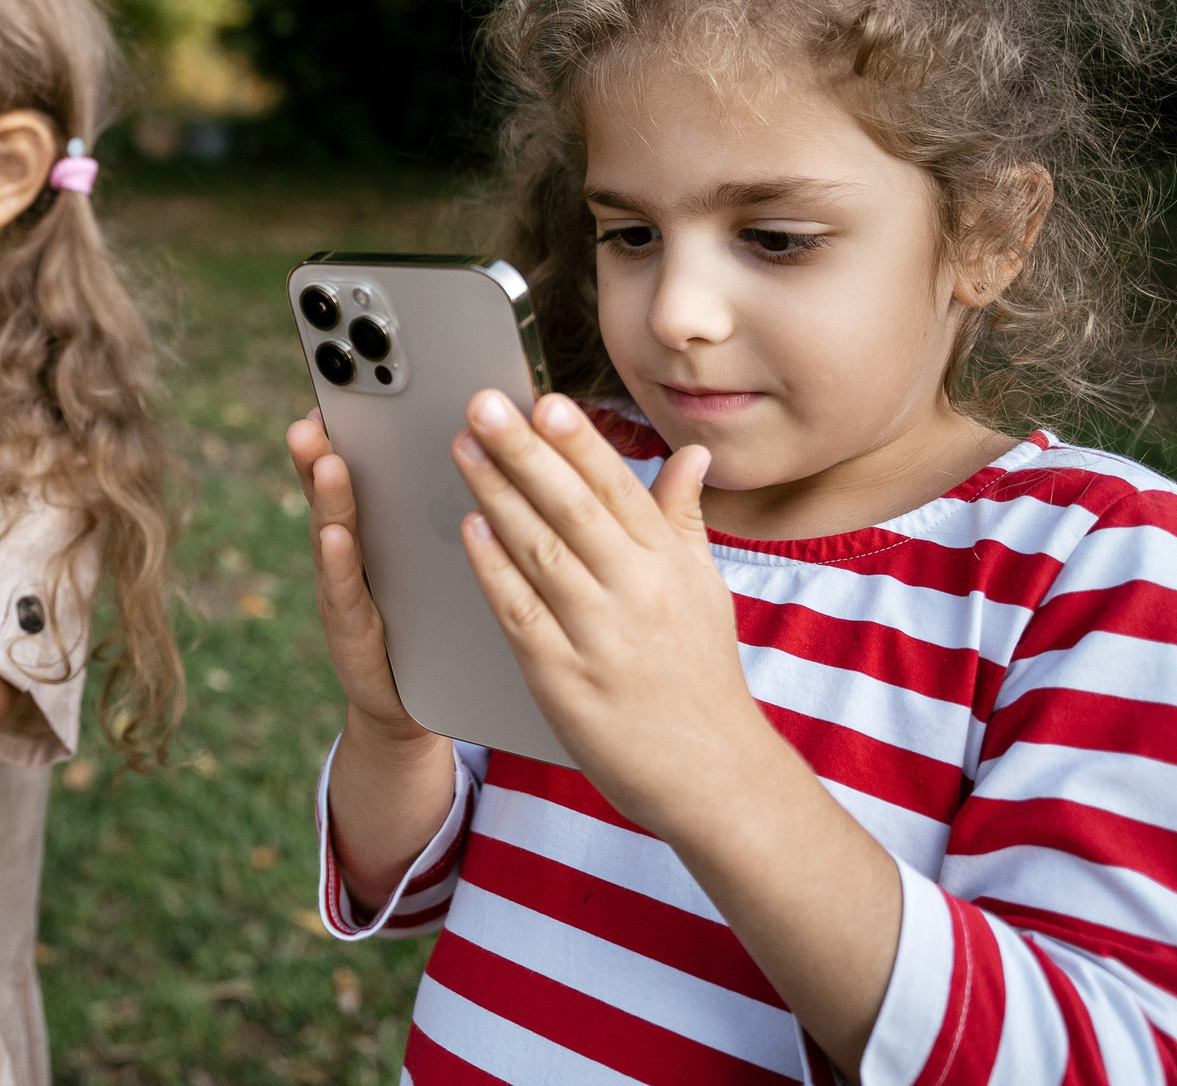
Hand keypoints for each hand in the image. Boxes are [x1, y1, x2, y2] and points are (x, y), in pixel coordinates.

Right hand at [288, 410, 456, 913]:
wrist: (434, 706)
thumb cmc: (456, 616)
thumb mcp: (475, 548)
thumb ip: (490, 492)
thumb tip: (533, 429)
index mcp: (398, 517)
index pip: (383, 457)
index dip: (369, 413)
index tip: (358, 361)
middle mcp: (364, 543)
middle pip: (344, 481)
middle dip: (328, 438)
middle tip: (322, 397)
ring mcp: (351, 586)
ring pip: (336, 528)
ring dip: (326, 490)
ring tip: (327, 453)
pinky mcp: (353, 632)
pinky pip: (346, 593)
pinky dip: (340, 562)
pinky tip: (339, 535)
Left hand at [451, 391, 766, 837]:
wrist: (713, 775)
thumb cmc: (701, 675)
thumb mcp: (706, 589)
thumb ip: (684, 518)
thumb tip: (691, 455)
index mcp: (669, 565)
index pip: (618, 489)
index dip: (579, 443)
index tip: (546, 401)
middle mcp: (638, 593)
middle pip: (572, 509)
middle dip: (525, 452)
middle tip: (484, 405)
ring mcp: (600, 636)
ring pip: (540, 550)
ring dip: (497, 495)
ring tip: (463, 448)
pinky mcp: (563, 678)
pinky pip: (520, 611)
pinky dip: (493, 567)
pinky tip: (470, 528)